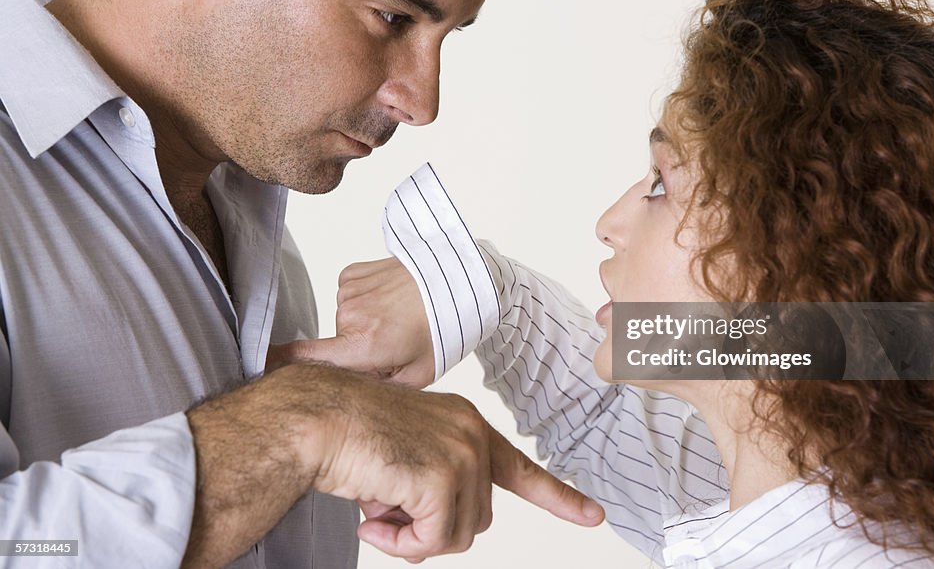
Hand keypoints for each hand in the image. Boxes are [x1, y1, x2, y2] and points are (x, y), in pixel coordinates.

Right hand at [267, 258, 435, 387]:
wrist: (461, 279)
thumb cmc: (444, 328)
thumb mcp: (418, 376)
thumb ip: (379, 393)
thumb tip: (349, 399)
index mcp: (364, 346)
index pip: (303, 360)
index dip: (275, 367)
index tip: (258, 371)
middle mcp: (350, 316)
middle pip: (334, 347)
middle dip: (356, 353)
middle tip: (392, 347)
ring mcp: (349, 289)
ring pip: (343, 321)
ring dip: (363, 326)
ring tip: (397, 319)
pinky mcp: (352, 272)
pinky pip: (348, 296)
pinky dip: (364, 302)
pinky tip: (388, 301)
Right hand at [293, 366, 604, 559]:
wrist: (313, 417)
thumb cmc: (345, 434)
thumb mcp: (402, 460)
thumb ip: (432, 491)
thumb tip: (436, 537)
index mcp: (464, 424)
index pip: (520, 467)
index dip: (558, 496)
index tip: (592, 515)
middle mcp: (471, 434)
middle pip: (476, 518)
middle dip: (430, 528)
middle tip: (385, 514)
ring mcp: (461, 453)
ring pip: (458, 534)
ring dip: (413, 537)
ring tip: (375, 509)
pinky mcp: (443, 475)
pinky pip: (434, 540)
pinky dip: (401, 543)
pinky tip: (371, 518)